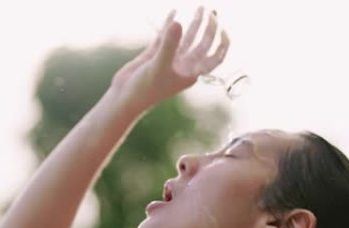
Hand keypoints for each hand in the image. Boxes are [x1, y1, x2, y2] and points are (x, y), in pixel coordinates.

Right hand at [110, 7, 229, 111]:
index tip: (223, 29)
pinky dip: (170, 25)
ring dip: (194, 24)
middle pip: (202, 44)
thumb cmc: (145, 89)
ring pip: (187, 39)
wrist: (124, 97)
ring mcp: (169, 59)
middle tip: (211, 11)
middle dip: (209, 28)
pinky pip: (166, 36)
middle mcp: (183, 65)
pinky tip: (174, 12)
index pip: (213, 58)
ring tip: (201, 8)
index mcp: (191, 73)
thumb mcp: (159, 66)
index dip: (222, 45)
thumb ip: (169, 44)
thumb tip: (178, 22)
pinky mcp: (155, 54)